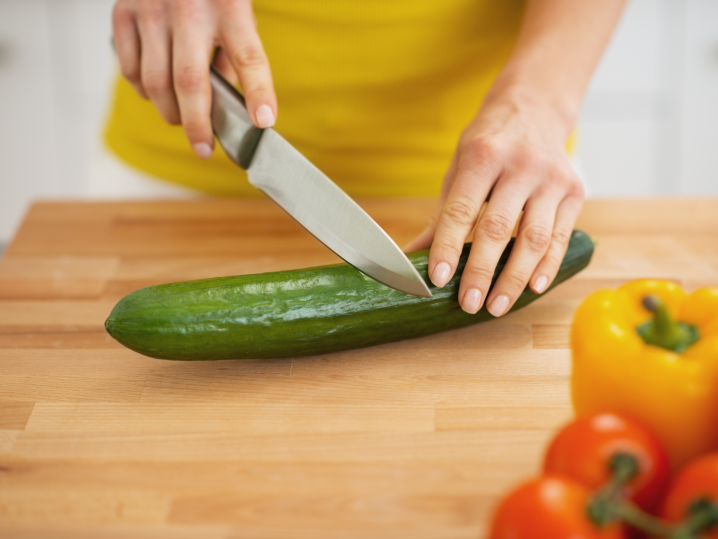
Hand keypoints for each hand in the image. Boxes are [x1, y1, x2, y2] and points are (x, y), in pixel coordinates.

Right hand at [112, 0, 275, 158]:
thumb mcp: (235, 15)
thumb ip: (232, 59)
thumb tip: (224, 111)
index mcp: (229, 7)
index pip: (249, 57)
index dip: (258, 93)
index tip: (264, 122)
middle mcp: (190, 7)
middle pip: (190, 81)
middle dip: (197, 124)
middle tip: (204, 149)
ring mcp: (152, 9)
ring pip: (155, 82)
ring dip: (169, 112)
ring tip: (181, 119)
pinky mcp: (123, 12)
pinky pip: (129, 69)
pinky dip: (144, 91)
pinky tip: (156, 91)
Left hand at [405, 87, 583, 315]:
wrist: (536, 107)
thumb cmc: (489, 143)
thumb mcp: (459, 167)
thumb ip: (442, 214)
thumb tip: (413, 255)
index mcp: (483, 156)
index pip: (461, 210)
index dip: (448, 246)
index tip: (438, 279)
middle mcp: (521, 166)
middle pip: (498, 228)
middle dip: (481, 271)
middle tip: (468, 303)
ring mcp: (551, 179)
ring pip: (533, 239)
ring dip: (514, 278)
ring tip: (496, 306)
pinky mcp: (574, 191)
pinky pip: (560, 237)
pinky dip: (546, 267)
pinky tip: (532, 288)